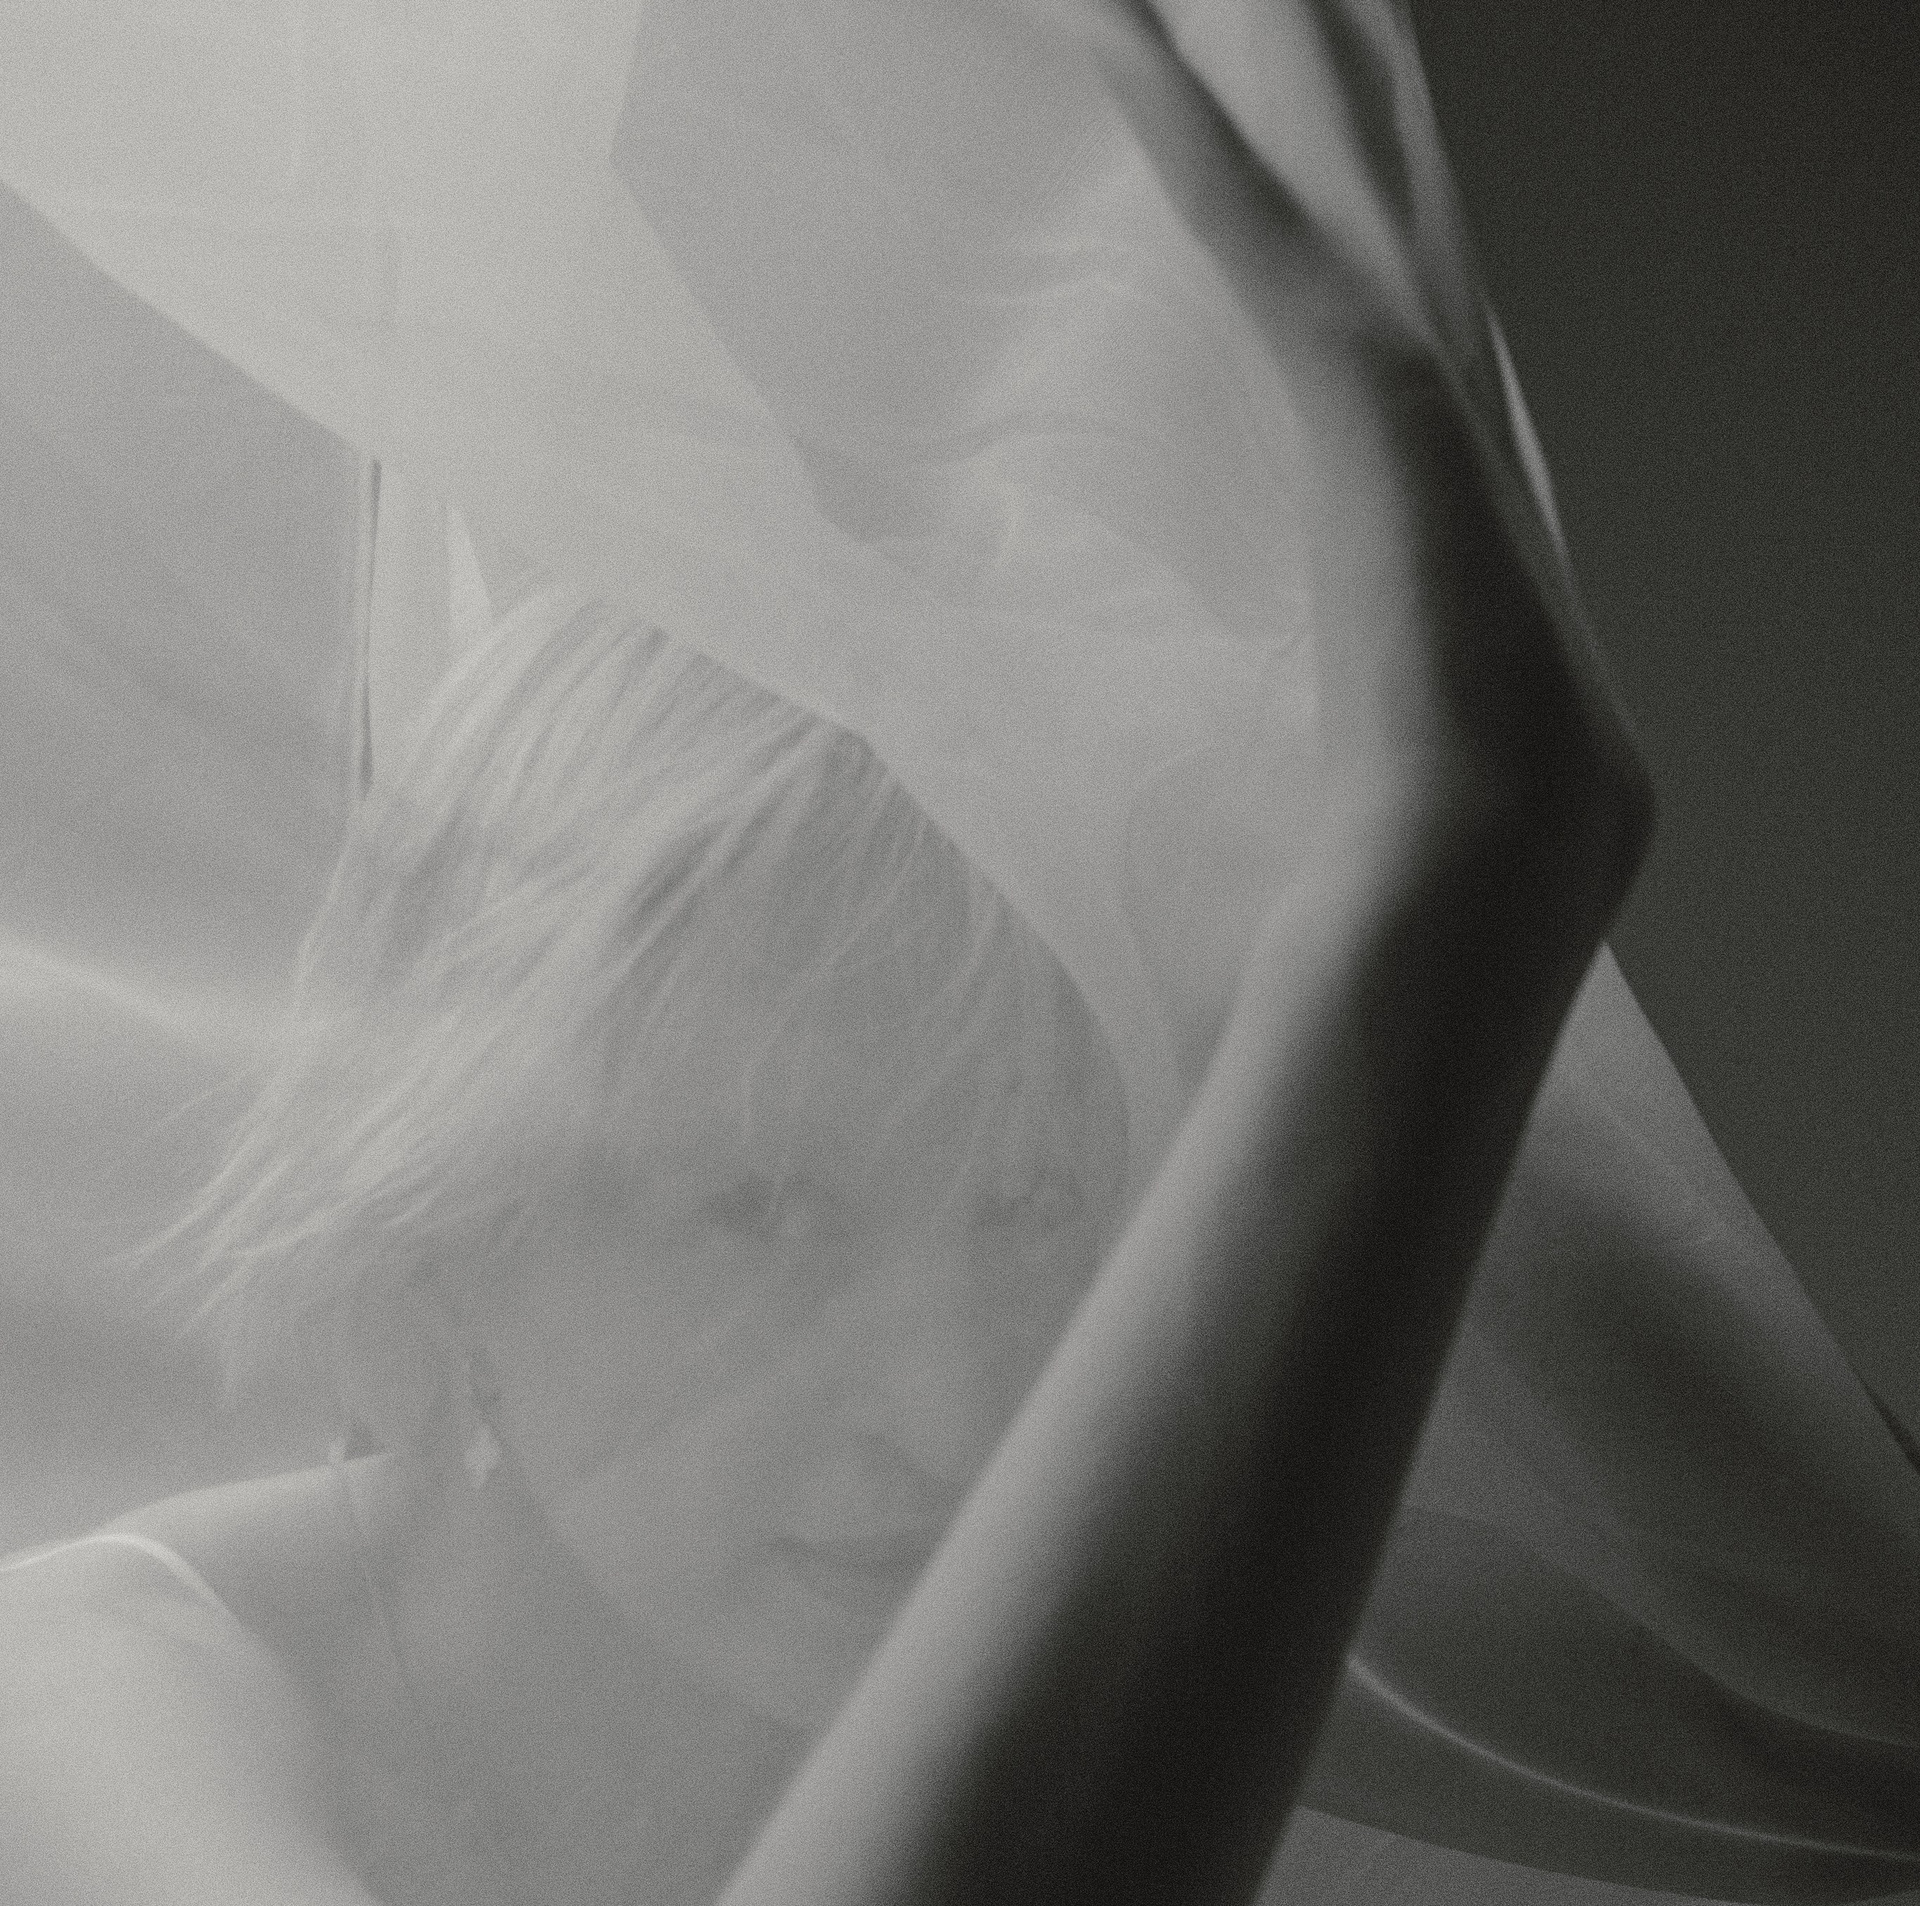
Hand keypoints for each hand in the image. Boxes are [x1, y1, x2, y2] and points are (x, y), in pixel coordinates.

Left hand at [1100, 0, 1650, 900]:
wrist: (1476, 888)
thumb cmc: (1435, 881)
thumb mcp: (1414, 796)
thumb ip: (1383, 759)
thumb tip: (1345, 836)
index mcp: (1471, 519)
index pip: (1434, 342)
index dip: (1403, 248)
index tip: (1371, 183)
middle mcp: (1470, 429)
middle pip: (1416, 221)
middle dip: (1371, 112)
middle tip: (1338, 4)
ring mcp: (1428, 399)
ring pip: (1350, 179)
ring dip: (1296, 62)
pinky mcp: (1368, 388)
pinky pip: (1252, 219)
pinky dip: (1185, 118)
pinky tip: (1113, 31)